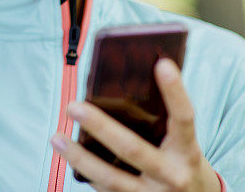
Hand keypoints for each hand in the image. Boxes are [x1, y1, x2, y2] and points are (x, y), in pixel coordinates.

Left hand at [50, 57, 220, 190]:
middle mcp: (173, 175)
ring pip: (111, 178)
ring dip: (80, 157)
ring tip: (57, 138)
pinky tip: (71, 157)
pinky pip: (107, 191)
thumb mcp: (183, 143)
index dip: (175, 92)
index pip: (184, 118)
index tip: (162, 64)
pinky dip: (87, 173)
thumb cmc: (182, 161)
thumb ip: (164, 120)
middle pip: (133, 149)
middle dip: (100, 127)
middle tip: (73, 107)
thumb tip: (130, 80)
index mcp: (188, 151)